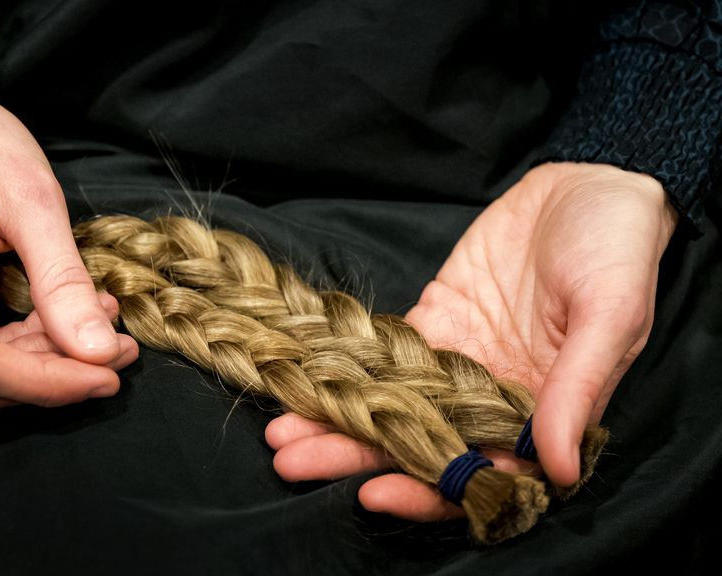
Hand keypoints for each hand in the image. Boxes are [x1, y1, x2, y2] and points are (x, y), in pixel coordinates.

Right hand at [0, 50, 138, 408]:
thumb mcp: (30, 196)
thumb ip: (62, 279)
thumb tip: (100, 353)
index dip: (48, 382)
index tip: (110, 373)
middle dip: (54, 374)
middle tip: (120, 349)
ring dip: (42, 362)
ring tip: (102, 325)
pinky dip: (20, 344)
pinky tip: (64, 317)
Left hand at [267, 162, 676, 519]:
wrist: (591, 185)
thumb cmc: (618, 249)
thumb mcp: (611, 313)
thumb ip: (579, 388)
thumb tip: (558, 466)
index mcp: (544, 414)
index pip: (481, 473)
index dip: (429, 489)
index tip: (375, 492)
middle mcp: (495, 400)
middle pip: (419, 444)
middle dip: (356, 456)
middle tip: (291, 461)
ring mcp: (460, 360)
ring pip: (392, 402)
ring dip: (337, 418)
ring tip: (279, 430)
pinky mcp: (436, 320)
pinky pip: (384, 353)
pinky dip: (345, 365)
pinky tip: (303, 373)